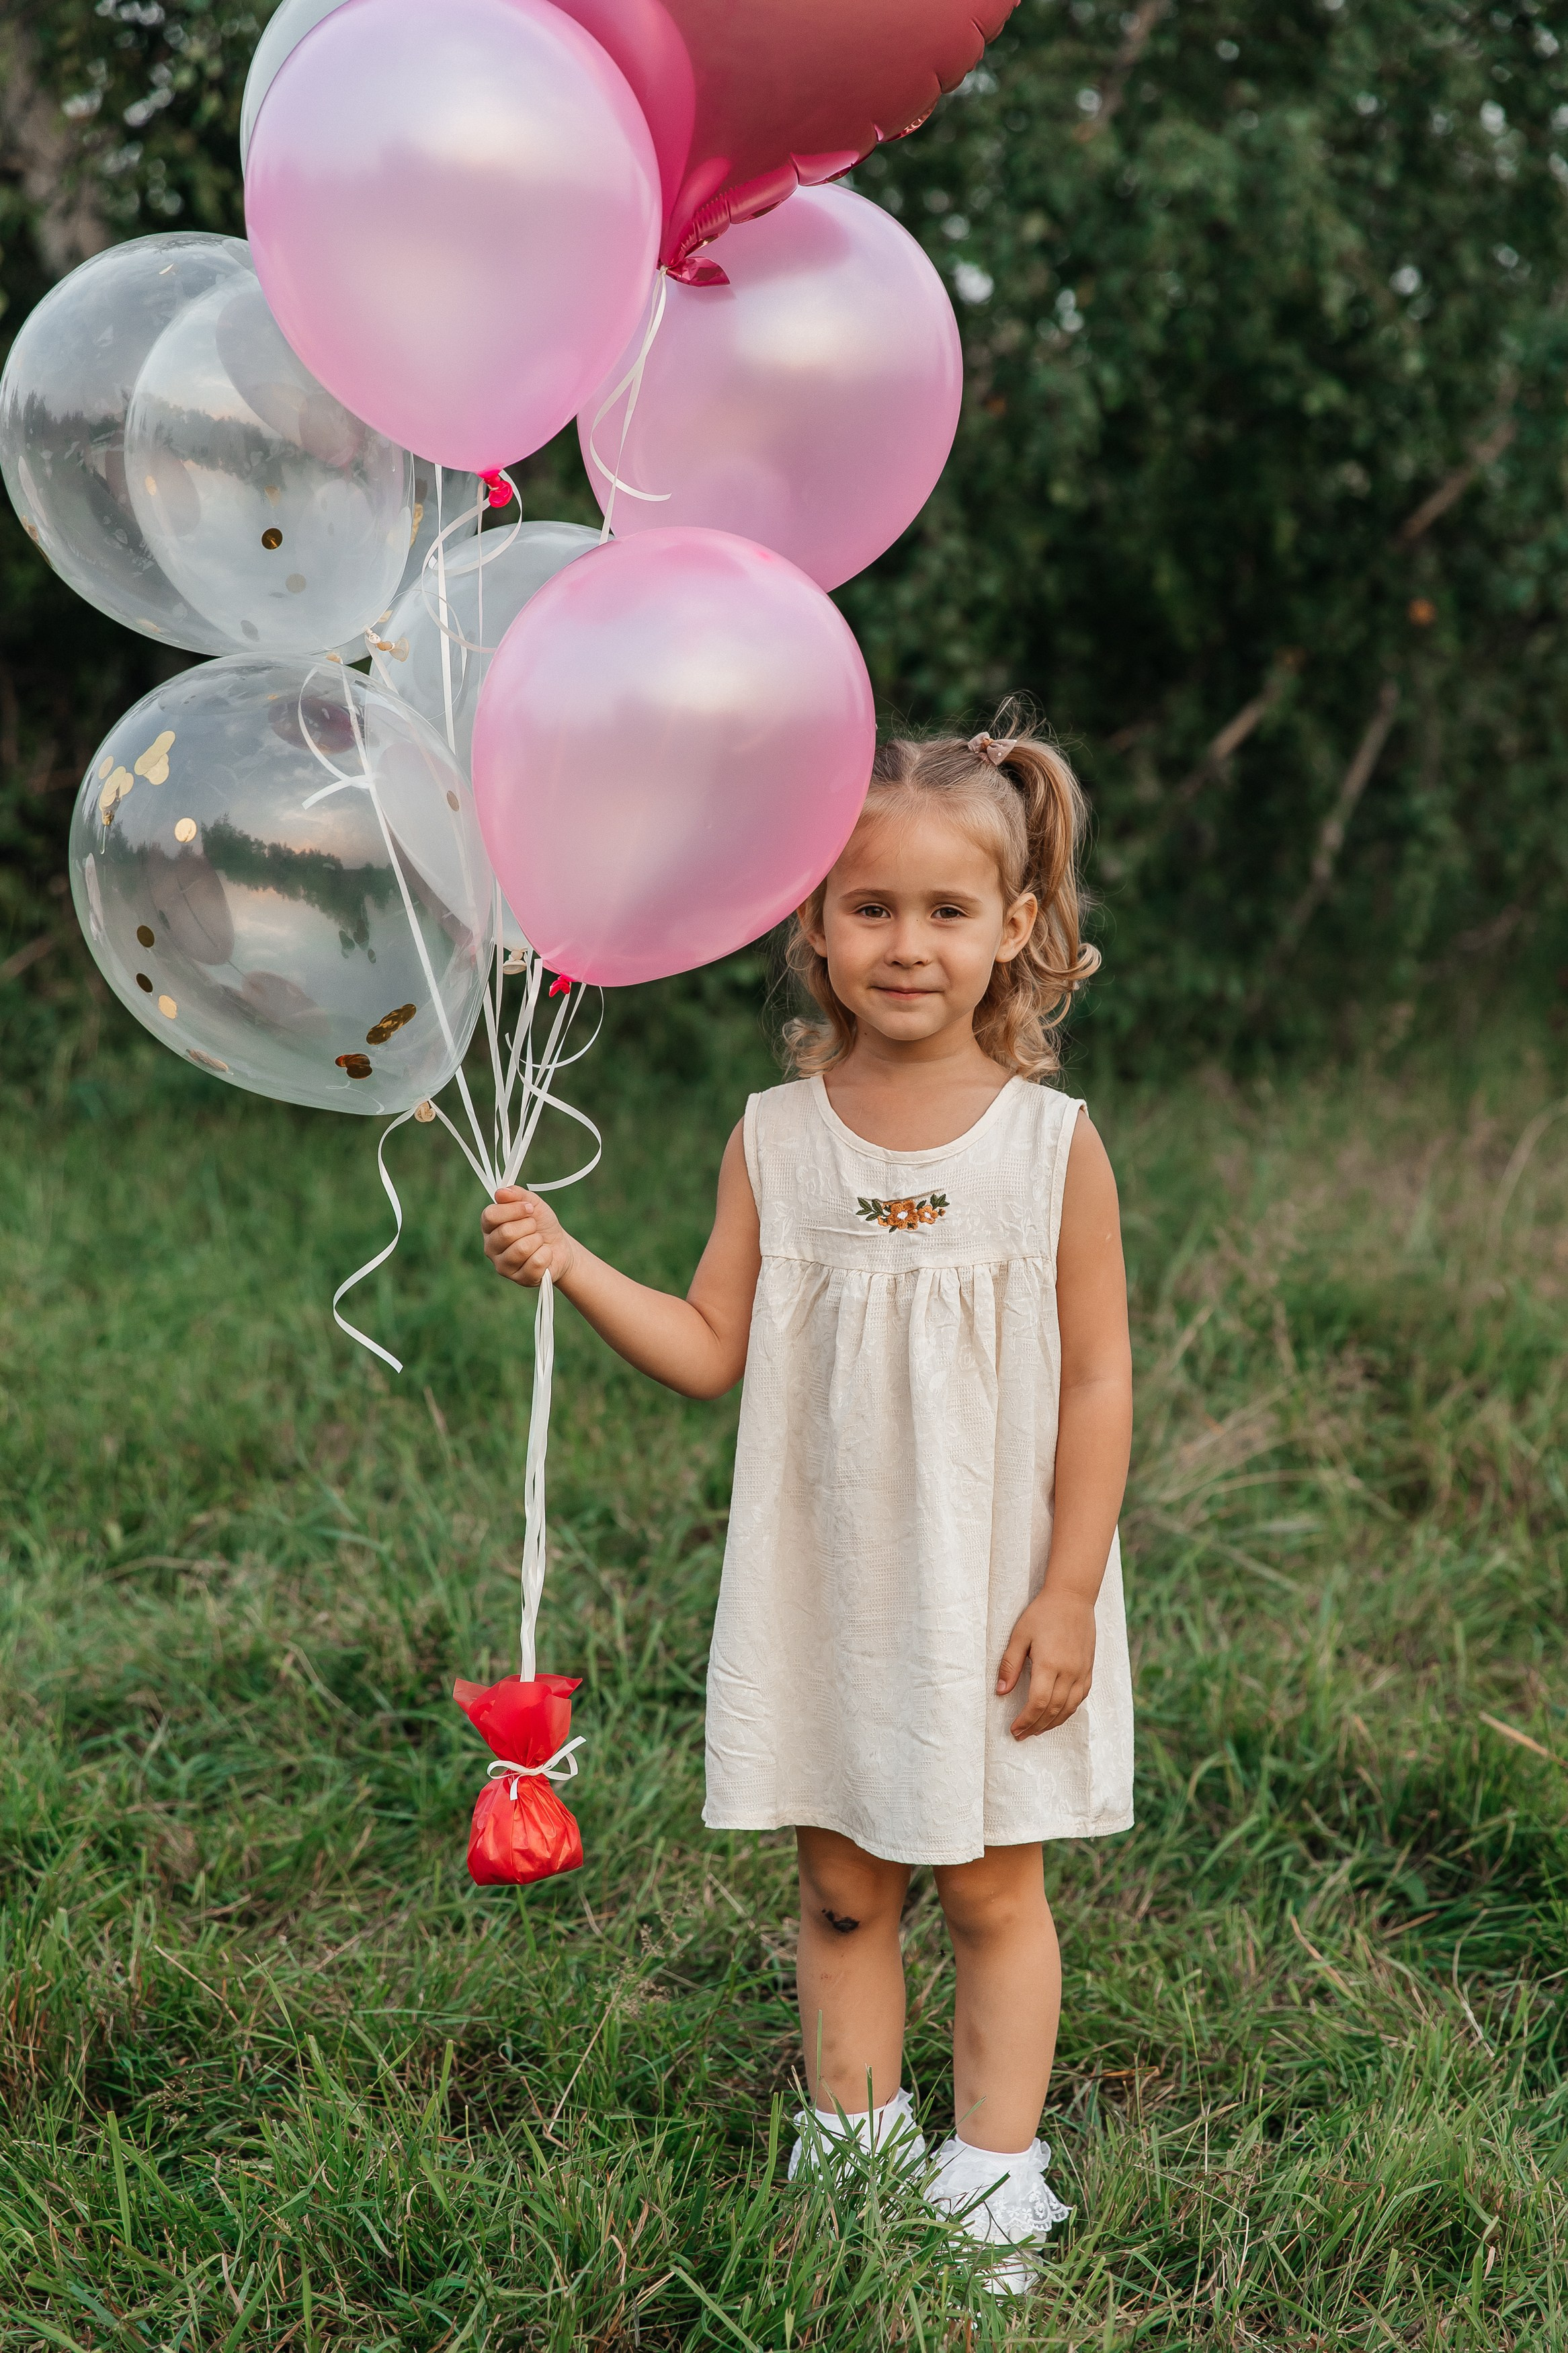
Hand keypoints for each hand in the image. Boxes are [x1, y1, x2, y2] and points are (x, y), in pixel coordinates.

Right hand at [480, 1187, 577, 1289]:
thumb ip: (516, 1195)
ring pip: (521, 1248)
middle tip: (535, 1228)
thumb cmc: (541, 1225)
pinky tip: (544, 1255)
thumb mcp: (532, 1204)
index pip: (490, 1215)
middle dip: (529, 1226)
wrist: (559, 1246)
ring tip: (538, 1242)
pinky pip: (535, 1263)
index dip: (513, 1209)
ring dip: (538, 1241)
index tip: (530, 1209)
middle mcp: (491, 1247)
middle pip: (506, 1233)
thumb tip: (501, 1192)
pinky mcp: (518, 1279)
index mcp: (489, 1227)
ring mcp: (502, 1265)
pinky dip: (546, 1255)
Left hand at [996, 1587, 1096, 1737]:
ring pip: (1069, 1708)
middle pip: (1053, 1710)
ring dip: (1052, 1723)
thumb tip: (1000, 1692)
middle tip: (1021, 1735)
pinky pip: (1080, 1698)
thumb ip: (1010, 1665)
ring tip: (1037, 1730)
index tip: (1014, 1729)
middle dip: (1036, 1726)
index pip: (1037, 1703)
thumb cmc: (1042, 1613)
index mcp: (1049, 1664)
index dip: (1025, 1720)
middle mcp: (1068, 1672)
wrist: (1073, 1598)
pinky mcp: (1088, 1669)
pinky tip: (1057, 1715)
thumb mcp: (1019, 1635)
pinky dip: (1068, 1711)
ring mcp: (1081, 1672)